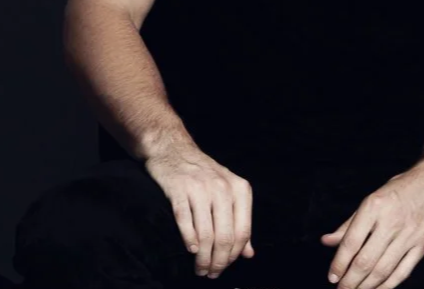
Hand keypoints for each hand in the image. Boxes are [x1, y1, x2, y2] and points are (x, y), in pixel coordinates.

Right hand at [143, 139, 253, 278]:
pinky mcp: (179, 189)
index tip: (224, 268)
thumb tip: (248, 253)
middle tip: (210, 274)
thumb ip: (240, 222)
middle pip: (225, 237)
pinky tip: (190, 250)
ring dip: (203, 258)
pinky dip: (189, 240)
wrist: (174, 150)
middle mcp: (223, 188)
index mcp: (240, 189)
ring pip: (206, 234)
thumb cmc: (204, 175)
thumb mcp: (228, 193)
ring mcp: (200, 188)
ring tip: (199, 269)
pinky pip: (185, 221)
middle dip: (218, 262)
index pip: (242, 232)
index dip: (233, 256)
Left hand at [321, 158, 423, 288]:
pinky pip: (403, 271)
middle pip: (365, 261)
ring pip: (383, 270)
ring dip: (366, 286)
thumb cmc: (404, 187)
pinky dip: (388, 285)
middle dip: (350, 281)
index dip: (338, 263)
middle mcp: (391, 222)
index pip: (351, 242)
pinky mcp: (423, 245)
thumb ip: (350, 223)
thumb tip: (327, 241)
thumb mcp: (373, 197)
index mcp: (374, 206)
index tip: (332, 276)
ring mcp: (409, 235)